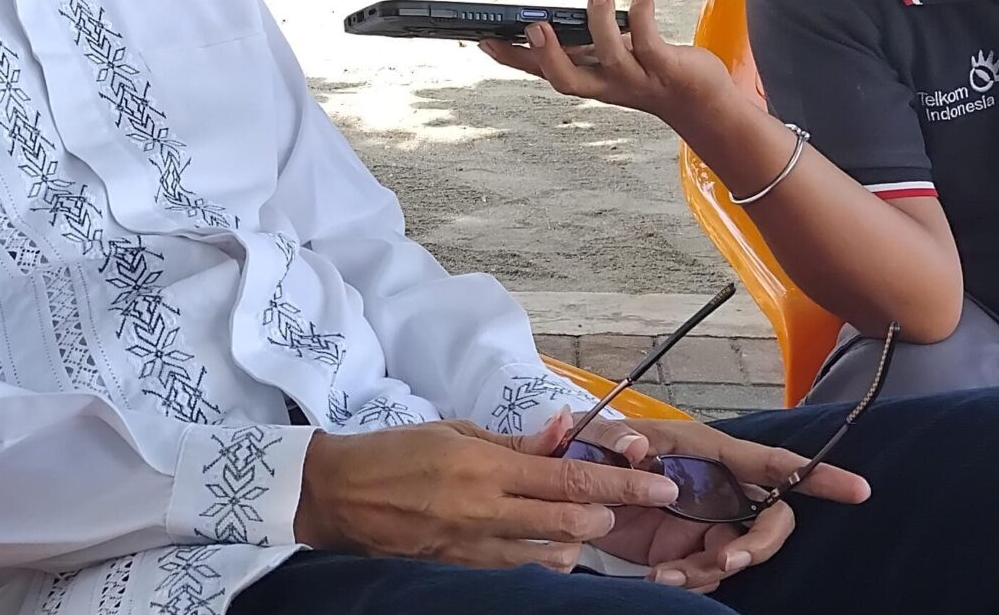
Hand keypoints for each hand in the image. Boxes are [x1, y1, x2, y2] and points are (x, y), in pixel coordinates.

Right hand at [295, 417, 680, 572]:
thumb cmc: (394, 453)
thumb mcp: (454, 431)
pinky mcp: (464, 568)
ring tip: (574, 524)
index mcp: (485, 466)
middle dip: (607, 515)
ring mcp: (476, 546)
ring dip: (576, 540)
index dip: (622, 484)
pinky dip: (544, 558)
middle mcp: (487, 510)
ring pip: (554, 555)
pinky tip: (542, 543)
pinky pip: (522, 569)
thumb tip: (565, 429)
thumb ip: (514, 440)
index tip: (660, 485)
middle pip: (572, 523)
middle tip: (616, 506)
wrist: (338, 494)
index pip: (570, 479)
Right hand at [480, 0, 741, 135]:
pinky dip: (643, 18)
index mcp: (588, 78)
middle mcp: (606, 83)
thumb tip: (546, 24)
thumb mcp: (608, 61)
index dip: (512, 59)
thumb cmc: (650, 74)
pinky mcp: (666, 69)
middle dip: (549, 55)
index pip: (541, 72)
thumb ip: (580, 47)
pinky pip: (651, 44)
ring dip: (600, 23)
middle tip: (535, 26)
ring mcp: (636, 78)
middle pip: (567, 79)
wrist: (701, 103)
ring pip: (611, 56)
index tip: (484, 40)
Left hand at [585, 417, 869, 591]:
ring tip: (669, 576)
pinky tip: (661, 578)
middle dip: (760, 545)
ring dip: (713, 570)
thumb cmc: (597, 451)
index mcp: (712, 454)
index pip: (774, 463)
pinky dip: (692, 582)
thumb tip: (637, 446)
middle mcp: (721, 489)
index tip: (858, 491)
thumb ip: (617, 438)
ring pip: (739, 554)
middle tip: (729, 559)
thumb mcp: (602, 437)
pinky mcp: (689, 551)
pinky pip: (710, 573)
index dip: (818, 475)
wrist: (570, 496)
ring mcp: (708, 523)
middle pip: (772, 520)